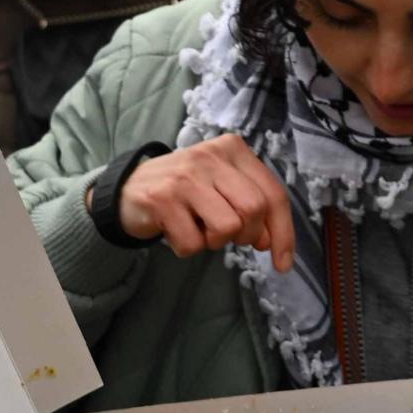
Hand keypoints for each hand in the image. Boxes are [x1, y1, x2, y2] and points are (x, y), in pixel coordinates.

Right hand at [115, 134, 296, 265]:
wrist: (129, 188)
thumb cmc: (186, 190)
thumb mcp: (223, 187)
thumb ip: (251, 208)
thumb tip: (270, 242)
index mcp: (233, 149)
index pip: (273, 194)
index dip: (283, 233)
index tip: (283, 263)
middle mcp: (211, 156)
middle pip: (254, 209)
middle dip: (248, 235)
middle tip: (231, 238)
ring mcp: (185, 176)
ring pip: (227, 227)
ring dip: (215, 242)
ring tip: (200, 229)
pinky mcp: (162, 198)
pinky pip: (193, 243)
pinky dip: (188, 248)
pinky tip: (177, 230)